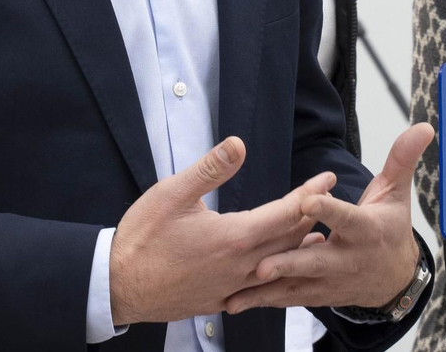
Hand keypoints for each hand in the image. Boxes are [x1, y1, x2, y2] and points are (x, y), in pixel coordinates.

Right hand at [109, 137, 334, 325]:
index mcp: (233, 237)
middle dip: (309, 217)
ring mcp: (232, 287)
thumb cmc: (142, 237)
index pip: (284, 213)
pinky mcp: (220, 301)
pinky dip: (276, 273)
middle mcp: (240, 266)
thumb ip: (210, 169)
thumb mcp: (172, 193)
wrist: (118, 285)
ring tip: (315, 235)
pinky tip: (276, 269)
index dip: (309, 194)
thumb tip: (239, 143)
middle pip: (288, 241)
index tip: (327, 178)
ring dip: (298, 248)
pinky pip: (259, 288)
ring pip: (278, 267)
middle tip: (327, 200)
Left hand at [221, 122, 434, 313]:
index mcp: (365, 230)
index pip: (345, 218)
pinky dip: (262, 302)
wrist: (395, 281)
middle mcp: (347, 259)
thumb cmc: (390, 228)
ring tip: (235, 294)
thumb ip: (401, 159)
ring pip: (296, 286)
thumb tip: (423, 127)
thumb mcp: (396, 193)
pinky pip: (288, 299)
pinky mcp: (317, 295)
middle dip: (288, 264)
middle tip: (261, 265)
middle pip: (315, 261)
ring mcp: (330, 281)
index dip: (328, 210)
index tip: (307, 200)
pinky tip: (234, 302)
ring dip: (266, 291)